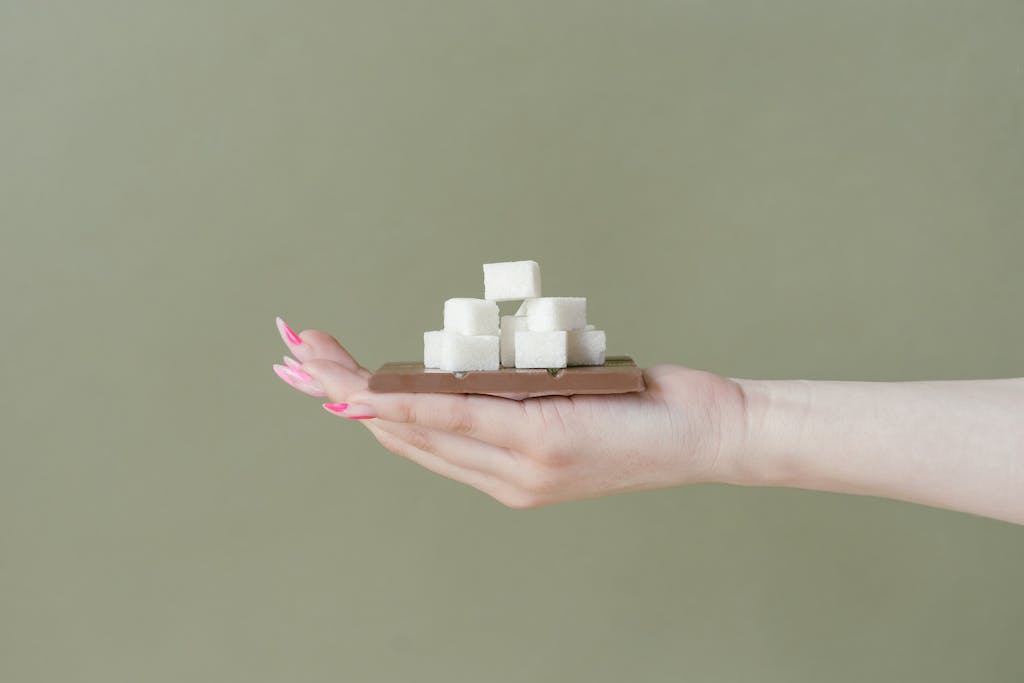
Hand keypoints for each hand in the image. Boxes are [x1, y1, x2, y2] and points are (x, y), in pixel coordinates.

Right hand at [272, 317, 748, 507]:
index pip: (418, 438)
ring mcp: (517, 465)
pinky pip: (456, 417)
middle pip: (401, 432)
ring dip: (352, 388)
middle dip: (336, 391)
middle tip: (287, 355)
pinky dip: (404, 398)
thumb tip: (480, 365)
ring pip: (416, 424)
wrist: (713, 436)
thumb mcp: (573, 402)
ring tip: (305, 355)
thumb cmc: (647, 414)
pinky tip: (362, 386)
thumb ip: (519, 394)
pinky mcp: (538, 440)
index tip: (322, 379)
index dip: (362, 408)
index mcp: (506, 472)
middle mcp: (502, 477)